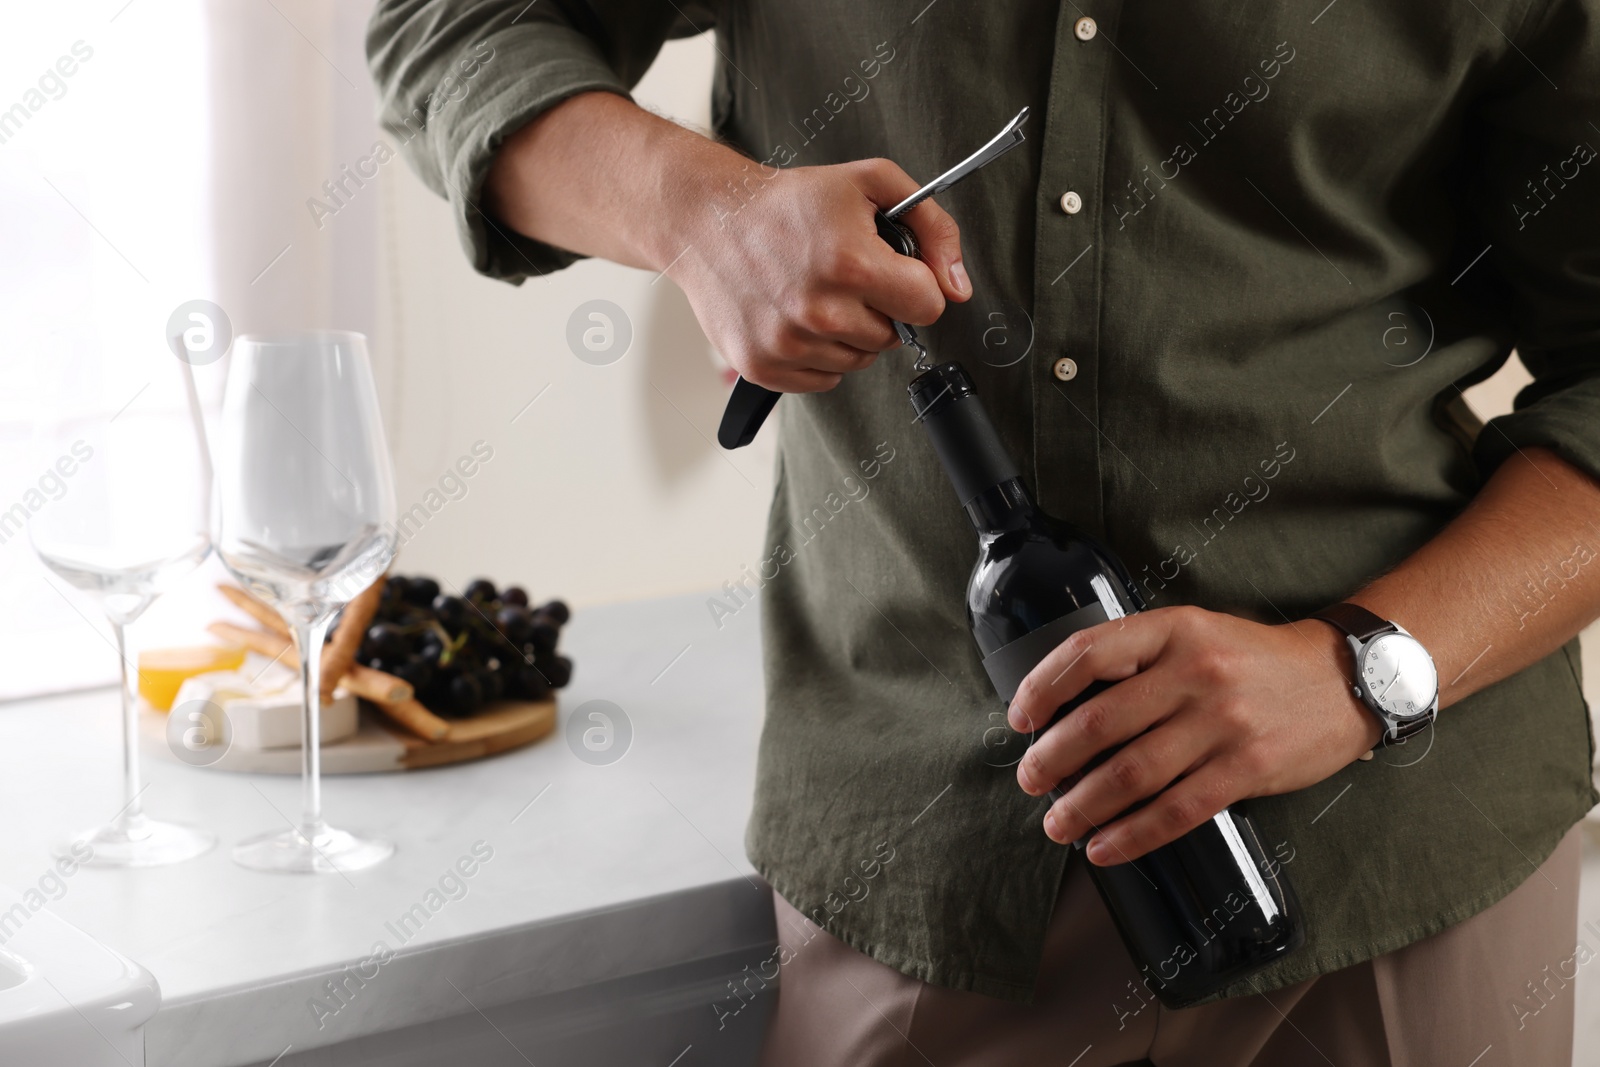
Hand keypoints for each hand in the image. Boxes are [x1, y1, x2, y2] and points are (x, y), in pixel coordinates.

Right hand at [484, 92, 968, 393]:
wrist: (708, 221)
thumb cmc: (788, 202)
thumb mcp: (872, 185)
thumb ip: (933, 228)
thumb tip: (958, 285)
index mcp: (850, 263)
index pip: (928, 306)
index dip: (915, 285)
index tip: (890, 269)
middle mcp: (818, 310)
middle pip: (893, 337)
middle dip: (879, 307)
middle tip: (843, 274)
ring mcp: (787, 343)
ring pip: (859, 360)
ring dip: (848, 332)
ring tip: (816, 292)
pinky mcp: (762, 366)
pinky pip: (825, 379)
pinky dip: (819, 354)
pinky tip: (798, 317)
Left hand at [1005, 605, 1380, 864]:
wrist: (1343, 679)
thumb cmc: (1255, 660)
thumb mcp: (1196, 633)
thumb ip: (1141, 658)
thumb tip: (1068, 706)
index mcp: (1174, 630)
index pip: (1088, 652)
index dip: (1042, 688)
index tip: (1021, 719)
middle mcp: (1195, 672)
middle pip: (1099, 721)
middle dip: (1052, 759)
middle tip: (1031, 780)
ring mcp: (1223, 722)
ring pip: (1131, 773)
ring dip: (1082, 805)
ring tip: (1058, 824)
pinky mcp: (1246, 768)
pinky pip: (1175, 811)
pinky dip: (1131, 835)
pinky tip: (1104, 847)